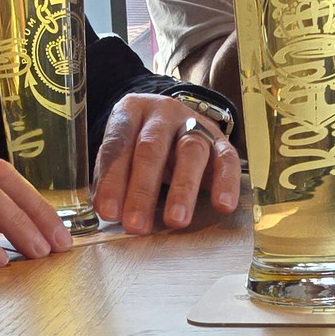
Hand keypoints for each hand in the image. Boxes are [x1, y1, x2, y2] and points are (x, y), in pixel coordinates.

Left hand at [91, 93, 240, 233]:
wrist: (176, 122)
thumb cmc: (140, 145)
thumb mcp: (121, 153)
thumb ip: (111, 178)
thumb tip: (108, 211)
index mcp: (132, 111)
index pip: (118, 143)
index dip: (112, 179)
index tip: (108, 212)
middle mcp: (163, 113)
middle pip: (152, 149)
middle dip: (142, 191)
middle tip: (136, 224)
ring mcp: (195, 124)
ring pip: (190, 153)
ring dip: (182, 190)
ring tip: (176, 221)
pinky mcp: (220, 141)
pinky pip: (226, 160)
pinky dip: (225, 183)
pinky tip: (222, 205)